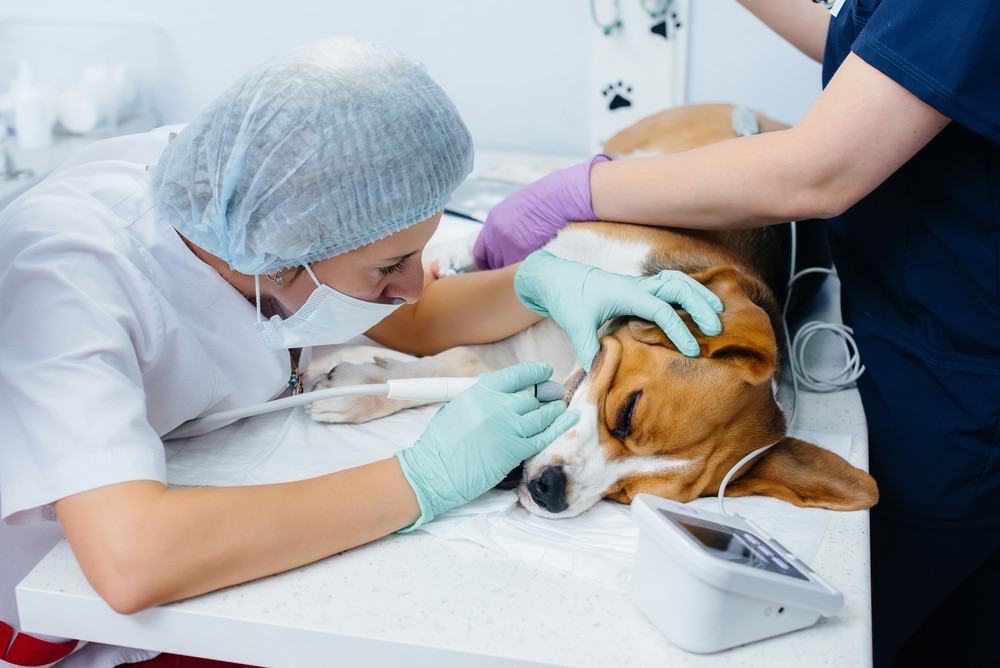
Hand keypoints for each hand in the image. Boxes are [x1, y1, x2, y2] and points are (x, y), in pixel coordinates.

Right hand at [395, 362, 578, 529]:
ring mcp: (508, 428)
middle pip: (532, 394)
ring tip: (560, 407)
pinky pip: (545, 435)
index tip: (544, 372)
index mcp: (480, 392)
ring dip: (554, 410)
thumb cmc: (440, 443)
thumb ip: (480, 395)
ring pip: (542, 413)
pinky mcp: (515, 450)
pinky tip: (571, 419)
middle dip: (547, 392)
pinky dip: (560, 426)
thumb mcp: (456, 407)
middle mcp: (496, 406)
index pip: (517, 375)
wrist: (434, 472)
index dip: (535, 372)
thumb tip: (503, 388)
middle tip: (556, 392)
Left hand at [474, 155, 611, 269]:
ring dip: (515, 274)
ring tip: (530, 273)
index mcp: (494, 221)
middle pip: (492, 264)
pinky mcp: (523, 254)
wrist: (569, 196)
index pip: (481, 252)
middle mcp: (496, 234)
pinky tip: (539, 271)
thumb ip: (511, 227)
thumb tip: (512, 245)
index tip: (495, 270)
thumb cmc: (553, 201)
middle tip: (514, 275)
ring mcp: (508, 245)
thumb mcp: (523, 210)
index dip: (488, 263)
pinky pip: (520, 272)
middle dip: (502, 269)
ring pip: (505, 271)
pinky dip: (528, 274)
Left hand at [514, 250, 723, 368]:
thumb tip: (601, 374)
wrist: (556, 277)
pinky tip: (700, 304)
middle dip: (700, 305)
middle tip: (717, 329)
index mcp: (626, 294)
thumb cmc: (567, 299)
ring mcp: (640, 283)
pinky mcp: (640, 286)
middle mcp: (638, 285)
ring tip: (718, 313)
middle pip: (679, 287)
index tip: (692, 351)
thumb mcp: (575, 327)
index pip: (661, 310)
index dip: (679, 330)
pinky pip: (671, 284)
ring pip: (678, 280)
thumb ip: (590, 350)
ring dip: (699, 293)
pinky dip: (689, 290)